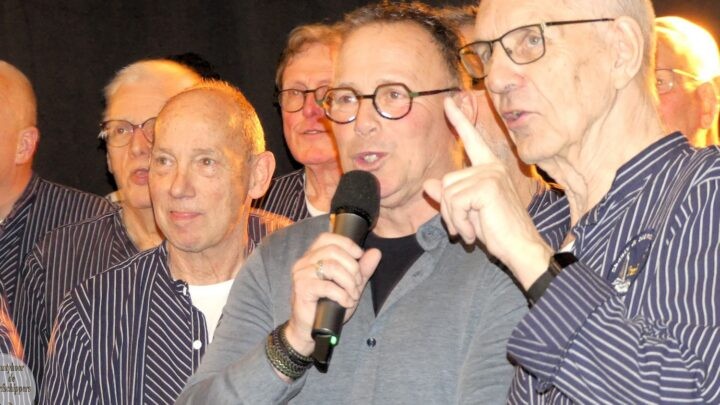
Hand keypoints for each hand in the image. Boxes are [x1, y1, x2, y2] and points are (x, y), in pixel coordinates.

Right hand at [284, 232, 380, 355]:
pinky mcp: (301, 289)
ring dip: (349, 282)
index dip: (347, 244)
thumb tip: (376, 252)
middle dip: (352, 267)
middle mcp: (304, 262)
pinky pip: (327, 286)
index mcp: (313, 256)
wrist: (310, 329)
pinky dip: (342, 295)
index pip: (328, 238)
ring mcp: (301, 275)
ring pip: (332, 267)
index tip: (359, 256)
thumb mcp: (350, 285)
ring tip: (352, 295)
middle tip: (358, 284)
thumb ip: (362, 269)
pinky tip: (346, 302)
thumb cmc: (328, 306)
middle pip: (333, 251)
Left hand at [423, 97, 551, 287]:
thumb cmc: (497, 231)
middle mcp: (492, 166)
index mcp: (490, 168)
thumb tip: (429, 184)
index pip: (472, 140)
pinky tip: (474, 233)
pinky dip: (459, 222)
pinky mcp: (487, 186)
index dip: (459, 121)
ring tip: (472, 230)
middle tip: (466, 227)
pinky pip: (454, 202)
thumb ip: (449, 196)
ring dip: (454, 218)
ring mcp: (491, 174)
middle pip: (446, 181)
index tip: (447, 102)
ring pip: (447, 193)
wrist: (520, 248)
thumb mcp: (467, 212)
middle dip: (448, 210)